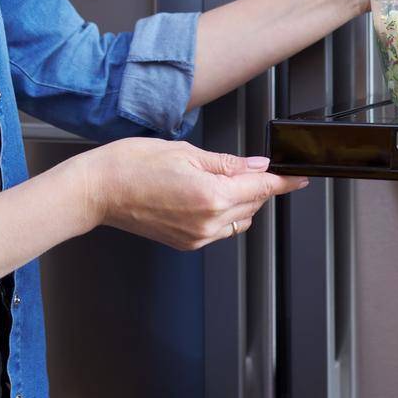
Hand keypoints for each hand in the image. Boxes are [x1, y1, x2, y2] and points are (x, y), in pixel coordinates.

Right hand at [76, 139, 308, 250]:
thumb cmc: (132, 165)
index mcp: (211, 196)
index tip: (299, 177)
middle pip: (253, 204)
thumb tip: (256, 166)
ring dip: (239, 200)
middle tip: (243, 165)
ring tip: (216, 179)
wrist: (99, 190)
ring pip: (238, 219)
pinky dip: (222, 212)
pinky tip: (204, 194)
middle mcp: (207, 223)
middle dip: (255, 185)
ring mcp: (197, 237)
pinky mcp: (186, 243)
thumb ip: (227, 163)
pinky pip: (219, 230)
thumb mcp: (186, 153)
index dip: (284, 181)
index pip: (262, 188)